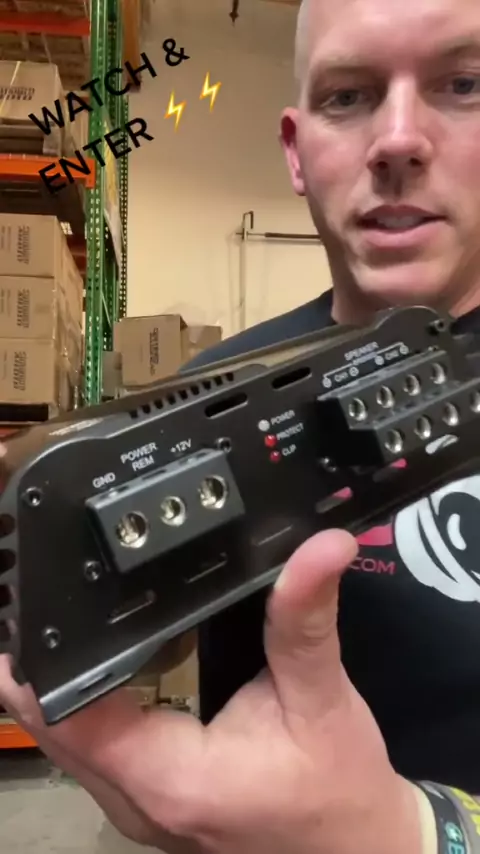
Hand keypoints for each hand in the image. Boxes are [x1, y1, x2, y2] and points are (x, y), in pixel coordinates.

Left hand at [0, 530, 422, 853]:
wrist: (358, 853)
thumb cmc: (340, 789)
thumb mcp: (324, 700)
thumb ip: (305, 619)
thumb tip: (321, 548)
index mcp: (169, 778)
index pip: (70, 714)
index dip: (45, 660)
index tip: (44, 600)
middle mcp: (136, 802)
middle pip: (52, 727)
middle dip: (42, 664)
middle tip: (50, 594)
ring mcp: (135, 810)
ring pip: (65, 742)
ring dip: (59, 685)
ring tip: (71, 619)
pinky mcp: (146, 803)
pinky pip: (90, 752)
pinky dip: (86, 707)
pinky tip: (106, 666)